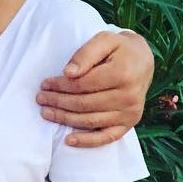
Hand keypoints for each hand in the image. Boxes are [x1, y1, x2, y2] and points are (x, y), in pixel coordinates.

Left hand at [36, 30, 153, 147]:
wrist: (142, 61)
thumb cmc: (118, 49)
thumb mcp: (104, 40)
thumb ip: (85, 54)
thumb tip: (68, 73)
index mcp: (123, 73)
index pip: (83, 84)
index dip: (61, 85)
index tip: (45, 84)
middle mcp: (129, 96)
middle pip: (84, 104)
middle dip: (58, 102)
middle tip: (40, 98)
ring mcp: (130, 113)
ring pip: (90, 120)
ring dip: (64, 118)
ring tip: (46, 112)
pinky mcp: (129, 124)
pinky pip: (106, 137)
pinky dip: (87, 141)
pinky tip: (69, 140)